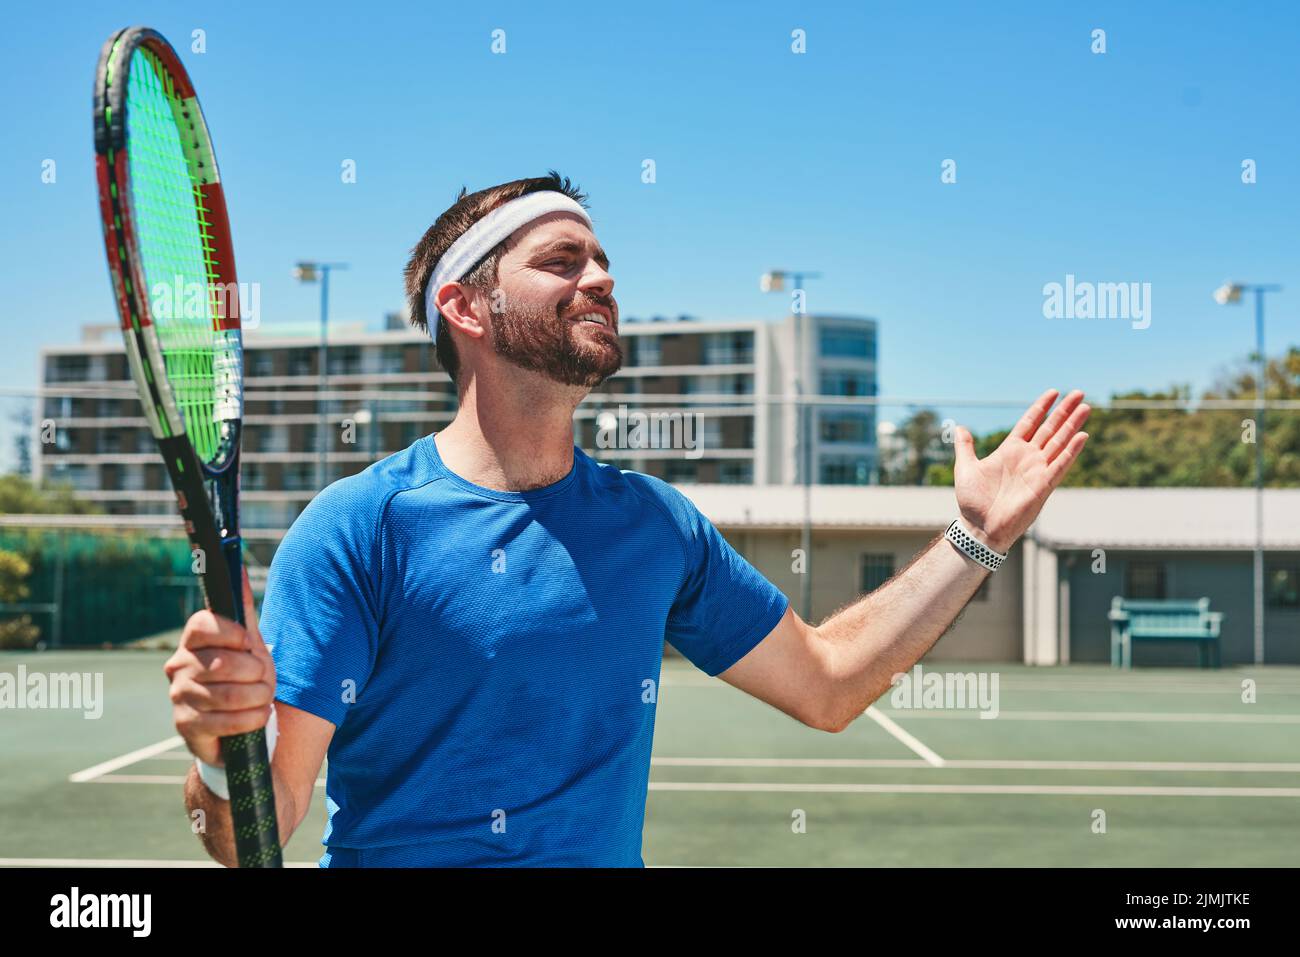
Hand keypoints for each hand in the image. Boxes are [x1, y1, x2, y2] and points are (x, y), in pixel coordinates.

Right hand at [163, 569, 275, 766]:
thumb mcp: (248, 642)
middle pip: (223, 664)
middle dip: (257, 673)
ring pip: (230, 695)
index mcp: (192, 641)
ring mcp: (179, 698)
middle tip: (263, 678)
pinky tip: (256, 716)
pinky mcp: (186, 727)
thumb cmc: (244, 676)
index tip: (249, 643)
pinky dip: (252, 719)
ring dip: (258, 697)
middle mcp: (178, 666)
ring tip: (262, 698)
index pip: (202, 623)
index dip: (231, 633)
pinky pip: (228, 722)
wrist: (238, 723)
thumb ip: (242, 608)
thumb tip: (240, 568)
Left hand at [952, 389, 1089, 552]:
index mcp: (1010, 451)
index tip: (1054, 392)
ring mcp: (1037, 470)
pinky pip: (1060, 465)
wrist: (979, 527)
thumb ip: (965, 447)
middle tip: (1079, 393)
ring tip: (1086, 407)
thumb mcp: (965, 467)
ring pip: (1059, 442)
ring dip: (1072, 425)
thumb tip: (960, 428)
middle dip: (1064, 411)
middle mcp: (1027, 458)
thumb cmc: (973, 501)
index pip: (1030, 423)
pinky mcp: (1043, 485)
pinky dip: (1071, 451)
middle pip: (1050, 428)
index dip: (1042, 407)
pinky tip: (1082, 435)